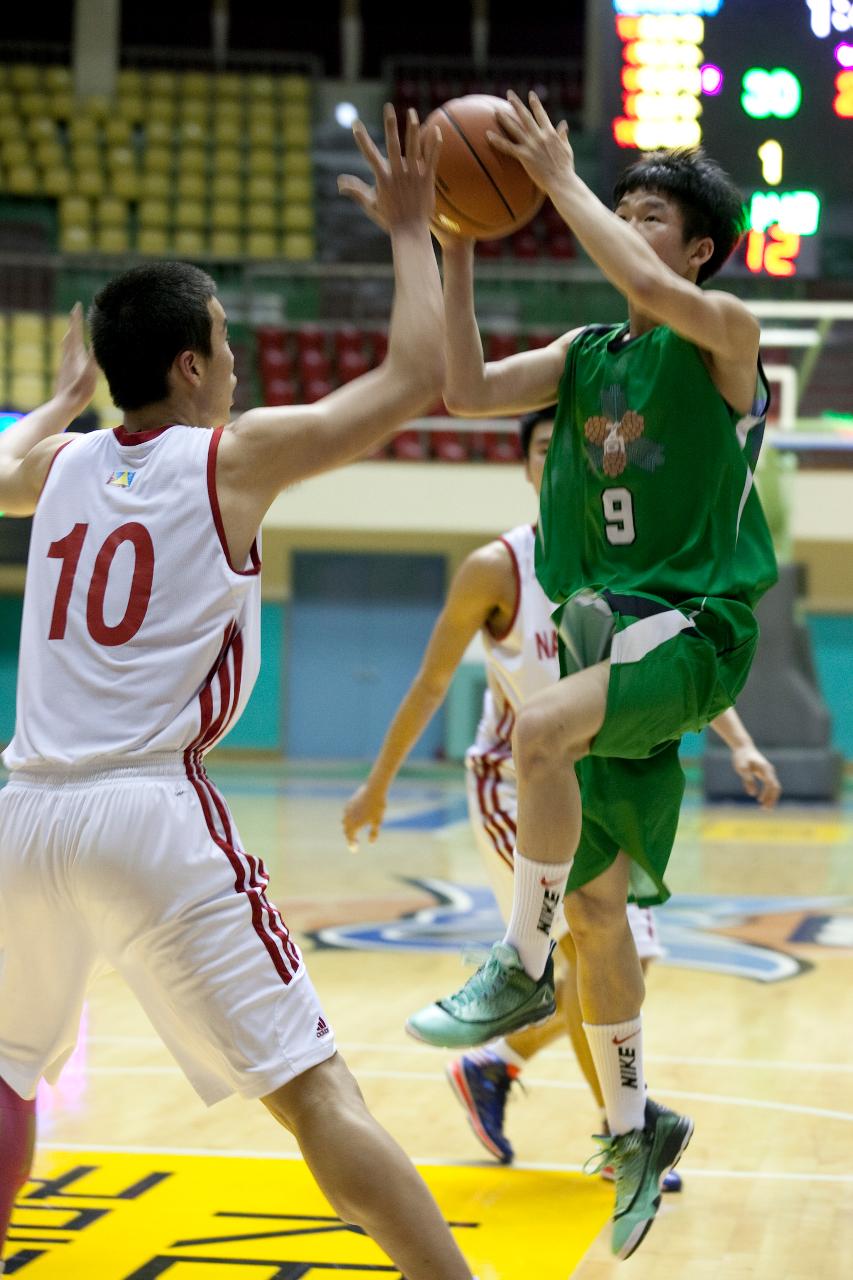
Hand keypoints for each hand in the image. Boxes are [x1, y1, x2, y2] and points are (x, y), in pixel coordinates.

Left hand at [53, 303, 97, 417]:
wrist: (65, 404)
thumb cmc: (80, 390)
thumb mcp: (91, 372)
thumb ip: (93, 356)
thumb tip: (96, 341)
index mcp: (74, 354)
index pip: (75, 331)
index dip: (76, 318)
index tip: (77, 305)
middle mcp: (67, 357)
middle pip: (69, 336)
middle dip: (73, 325)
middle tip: (75, 315)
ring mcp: (64, 365)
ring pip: (66, 346)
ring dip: (70, 336)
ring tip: (73, 332)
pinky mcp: (64, 372)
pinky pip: (67, 355)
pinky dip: (71, 348)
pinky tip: (72, 355)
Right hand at [337, 104, 440, 234]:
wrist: (410, 232)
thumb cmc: (389, 220)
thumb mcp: (370, 205)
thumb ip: (356, 190)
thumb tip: (339, 183)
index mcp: (383, 178)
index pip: (369, 155)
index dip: (361, 140)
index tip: (355, 125)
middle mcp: (398, 174)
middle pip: (393, 145)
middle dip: (390, 125)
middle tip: (388, 107)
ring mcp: (413, 176)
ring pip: (414, 147)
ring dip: (413, 128)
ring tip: (412, 112)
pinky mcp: (427, 180)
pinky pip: (431, 159)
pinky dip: (433, 144)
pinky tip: (436, 129)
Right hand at [342, 781, 387, 851]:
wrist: (374, 790)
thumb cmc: (377, 807)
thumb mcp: (377, 822)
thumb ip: (373, 833)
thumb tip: (371, 842)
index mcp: (354, 825)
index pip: (350, 838)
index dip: (352, 845)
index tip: (354, 850)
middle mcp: (348, 818)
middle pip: (346, 831)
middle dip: (349, 837)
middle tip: (355, 843)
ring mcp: (348, 809)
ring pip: (344, 821)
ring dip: (347, 827)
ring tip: (353, 831)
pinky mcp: (349, 802)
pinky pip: (346, 813)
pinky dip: (348, 819)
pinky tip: (354, 818)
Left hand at [487, 90, 574, 194]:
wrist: (561, 181)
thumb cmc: (565, 168)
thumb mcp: (567, 148)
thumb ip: (563, 135)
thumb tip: (563, 124)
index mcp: (550, 133)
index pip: (541, 114)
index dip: (535, 103)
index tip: (530, 94)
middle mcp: (540, 136)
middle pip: (525, 116)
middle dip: (517, 104)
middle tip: (509, 94)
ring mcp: (531, 145)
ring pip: (515, 128)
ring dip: (505, 118)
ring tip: (496, 110)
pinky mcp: (524, 156)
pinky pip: (508, 147)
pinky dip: (497, 141)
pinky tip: (488, 134)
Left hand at [730, 745, 780, 808]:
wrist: (743, 747)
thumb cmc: (741, 757)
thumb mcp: (742, 769)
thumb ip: (747, 780)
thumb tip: (752, 794)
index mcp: (765, 769)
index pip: (771, 784)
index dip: (768, 795)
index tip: (761, 803)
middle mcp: (769, 771)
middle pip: (775, 787)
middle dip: (772, 799)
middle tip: (765, 809)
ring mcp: (768, 772)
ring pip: (774, 787)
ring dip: (770, 797)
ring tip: (764, 807)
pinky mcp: (764, 773)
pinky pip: (769, 785)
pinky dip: (768, 793)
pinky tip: (761, 799)